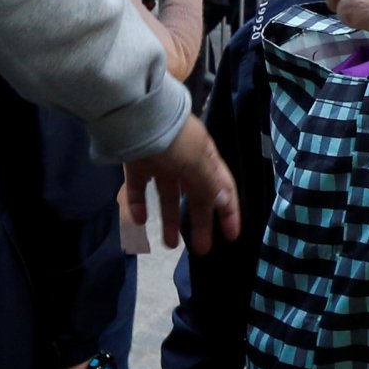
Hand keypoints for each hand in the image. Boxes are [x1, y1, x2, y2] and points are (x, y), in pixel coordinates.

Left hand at [123, 116, 239, 253]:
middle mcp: (186, 161)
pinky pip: (139, 189)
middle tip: (202, 250)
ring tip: (170, 244)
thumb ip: (209, 186)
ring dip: (170, 220)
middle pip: (196, 196)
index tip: (232, 236)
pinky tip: (141, 221)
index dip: (229, 212)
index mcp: (206, 158)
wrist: (137, 117)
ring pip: (168, 196)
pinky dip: (139, 205)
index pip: (223, 188)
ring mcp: (160, 162)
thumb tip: (223, 204)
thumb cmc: (175, 141)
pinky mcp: (136, 164)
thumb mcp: (198, 164)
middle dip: (201, 223)